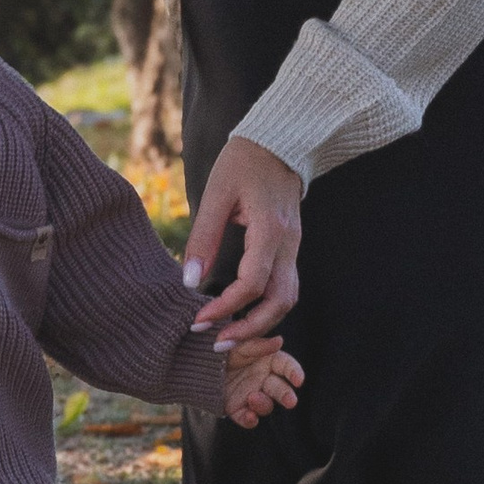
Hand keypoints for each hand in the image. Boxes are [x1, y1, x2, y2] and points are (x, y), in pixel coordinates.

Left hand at [182, 133, 303, 344]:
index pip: (252, 283)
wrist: (278, 140)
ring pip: (288, 298)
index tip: (199, 321)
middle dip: (250, 328)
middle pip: (281, 301)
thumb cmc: (243, 162)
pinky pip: (285, 285)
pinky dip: (266, 306)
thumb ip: (203, 237)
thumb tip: (189, 281)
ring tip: (229, 333)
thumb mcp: (216, 194)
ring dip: (262, 322)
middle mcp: (289, 242)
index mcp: (270, 229)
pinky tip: (242, 311)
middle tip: (218, 342)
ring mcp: (294, 245)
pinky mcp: (291, 246)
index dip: (226, 308)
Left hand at [222, 339, 304, 428]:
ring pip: (265, 405)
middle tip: (290, 401)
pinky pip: (247, 418)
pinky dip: (249, 419)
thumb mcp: (237, 345)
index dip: (294, 372)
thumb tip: (279, 340)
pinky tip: (248, 416)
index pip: (286, 366)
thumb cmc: (219, 349)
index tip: (298, 380)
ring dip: (263, 404)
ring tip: (253, 398)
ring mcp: (250, 395)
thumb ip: (257, 345)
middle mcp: (262, 379)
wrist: (195, 363)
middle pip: (280, 389)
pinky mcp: (237, 409)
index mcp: (266, 360)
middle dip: (286, 395)